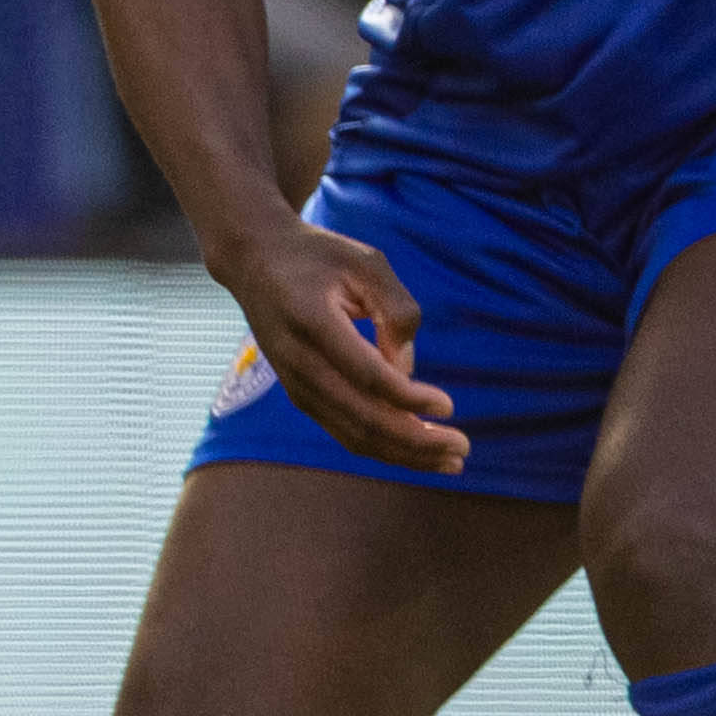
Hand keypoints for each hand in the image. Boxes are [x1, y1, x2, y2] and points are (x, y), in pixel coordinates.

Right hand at [211, 215, 461, 471]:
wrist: (254, 261)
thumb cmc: (317, 255)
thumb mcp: (366, 262)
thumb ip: (396, 309)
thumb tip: (407, 369)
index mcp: (312, 322)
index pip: (367, 376)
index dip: (409, 398)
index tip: (449, 405)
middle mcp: (297, 362)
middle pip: (361, 418)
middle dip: (416, 441)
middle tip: (462, 448)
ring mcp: (294, 382)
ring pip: (352, 434)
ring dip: (403, 453)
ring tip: (450, 460)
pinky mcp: (299, 392)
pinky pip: (342, 430)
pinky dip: (382, 446)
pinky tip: (415, 448)